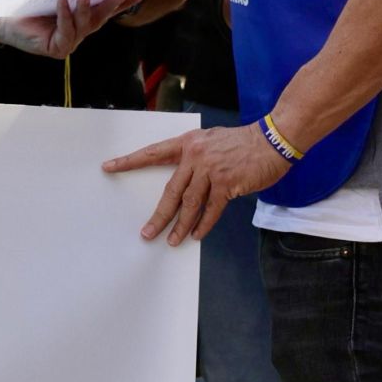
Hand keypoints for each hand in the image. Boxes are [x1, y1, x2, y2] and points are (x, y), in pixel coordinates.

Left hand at [0, 0, 139, 58]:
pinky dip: (65, 16)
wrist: (4, 20)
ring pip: (85, 25)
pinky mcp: (58, 48)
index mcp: (82, 15)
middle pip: (101, 17)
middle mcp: (80, 29)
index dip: (122, 0)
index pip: (106, 7)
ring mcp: (70, 40)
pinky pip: (66, 32)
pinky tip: (62, 3)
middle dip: (114, 4)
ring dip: (86, 9)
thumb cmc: (28, 4)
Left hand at [102, 123, 291, 244]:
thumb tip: (186, 179)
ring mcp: (211, 171)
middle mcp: (195, 156)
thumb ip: (195, 157)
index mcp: (187, 143)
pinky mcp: (227, 184)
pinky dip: (203, 224)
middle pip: (171, 190)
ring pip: (189, 204)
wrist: (272, 140)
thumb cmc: (242, 142)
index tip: (109, 167)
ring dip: (180, 226)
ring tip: (172, 241)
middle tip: (147, 232)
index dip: (130, 161)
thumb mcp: (211, 140)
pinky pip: (211, 210)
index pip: (153, 153)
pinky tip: (196, 235)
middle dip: (159, 215)